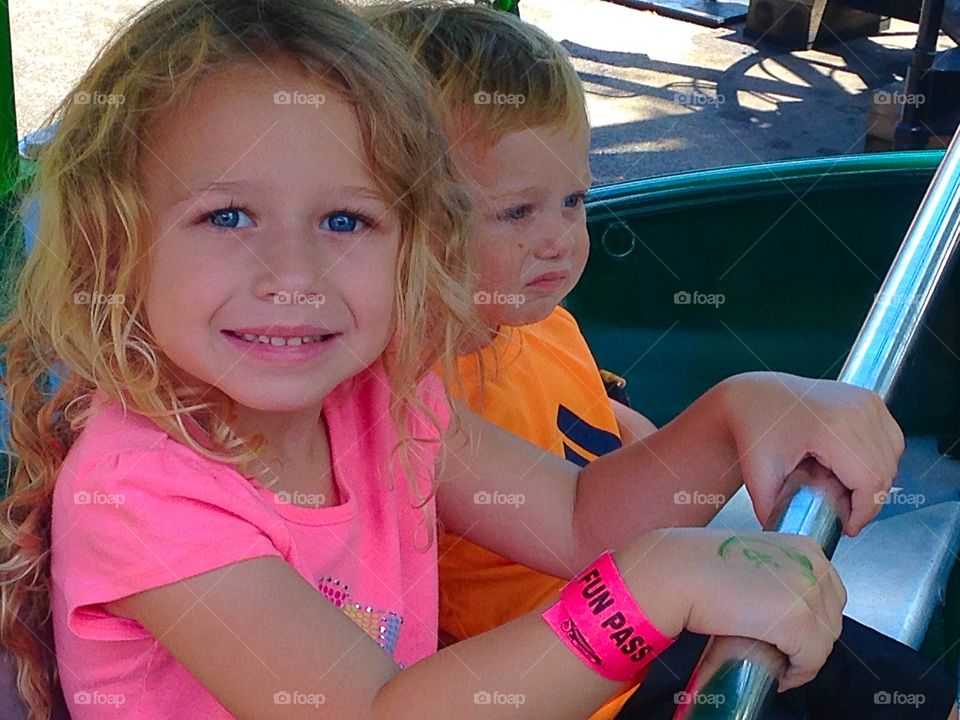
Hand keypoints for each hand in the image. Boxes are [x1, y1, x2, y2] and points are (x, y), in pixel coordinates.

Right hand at [616, 528, 845, 690]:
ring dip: (803, 657)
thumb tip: (784, 603)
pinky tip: (778, 673)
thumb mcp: (753, 555)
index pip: (829, 593)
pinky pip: (811, 661)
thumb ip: (778, 571)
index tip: (790, 634)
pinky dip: (796, 673)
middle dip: (810, 640)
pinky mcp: (799, 621)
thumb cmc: (701, 563)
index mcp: (806, 546)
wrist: (679, 572)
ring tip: (776, 662)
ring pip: (824, 642)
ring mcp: (809, 592)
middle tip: (781, 652)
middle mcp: (814, 565)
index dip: (811, 619)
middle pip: (830, 618)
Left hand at [716, 372, 903, 534]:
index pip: (871, 481)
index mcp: (833, 426)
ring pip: (891, 457)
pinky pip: (889, 441)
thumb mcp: (758, 474)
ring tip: (841, 488)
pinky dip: (876, 460)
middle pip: (884, 472)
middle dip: (867, 500)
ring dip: (873, 480)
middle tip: (841, 511)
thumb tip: (790, 540)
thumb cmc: (754, 427)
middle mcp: (857, 409)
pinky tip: (849, 468)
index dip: (864, 511)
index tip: (848, 527)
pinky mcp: (869, 399)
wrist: (753, 395)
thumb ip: (774, 511)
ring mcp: (866, 401)